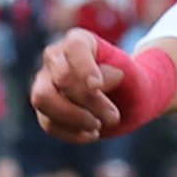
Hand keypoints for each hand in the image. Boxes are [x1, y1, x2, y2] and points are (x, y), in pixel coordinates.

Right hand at [31, 27, 123, 142]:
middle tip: (113, 117)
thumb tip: (95, 84)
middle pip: (61, 78)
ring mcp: (44, 81)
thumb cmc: (129, 82)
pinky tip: (92, 135)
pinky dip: (71, 133)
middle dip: (89, 102)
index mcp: (79, 41)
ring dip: (73, 118)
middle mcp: (55, 58)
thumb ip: (118, 75)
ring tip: (98, 127)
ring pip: (43, 99)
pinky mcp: (44, 107)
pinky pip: (47, 122)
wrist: (123, 98)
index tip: (97, 86)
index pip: (75, 48)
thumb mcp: (134, 75)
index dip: (84, 68)